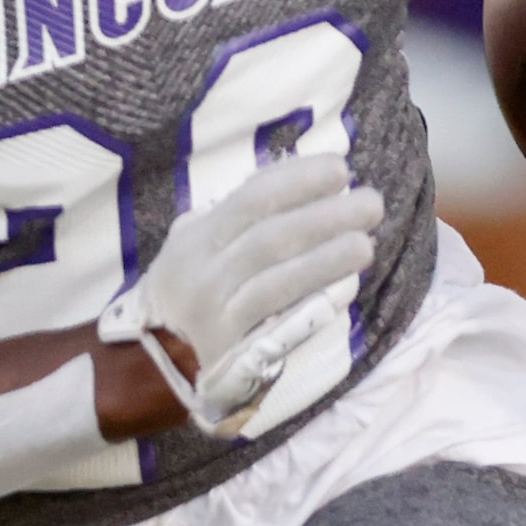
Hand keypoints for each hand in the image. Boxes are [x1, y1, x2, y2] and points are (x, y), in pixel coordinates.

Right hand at [99, 153, 381, 436]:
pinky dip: (312, 303)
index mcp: (197, 238)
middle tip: (371, 203)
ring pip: (277, 281)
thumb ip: (237, 216)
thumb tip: (300, 178)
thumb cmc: (189, 289)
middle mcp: (204, 273)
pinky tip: (344, 288)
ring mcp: (218, 314)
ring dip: (325, 260)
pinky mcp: (234, 352)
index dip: (297, 181)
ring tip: (365, 244)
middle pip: (270, 238)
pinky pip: (279, 324)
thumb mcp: (195, 245)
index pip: (251, 198)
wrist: (154, 358)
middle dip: (324, 217)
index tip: (340, 168)